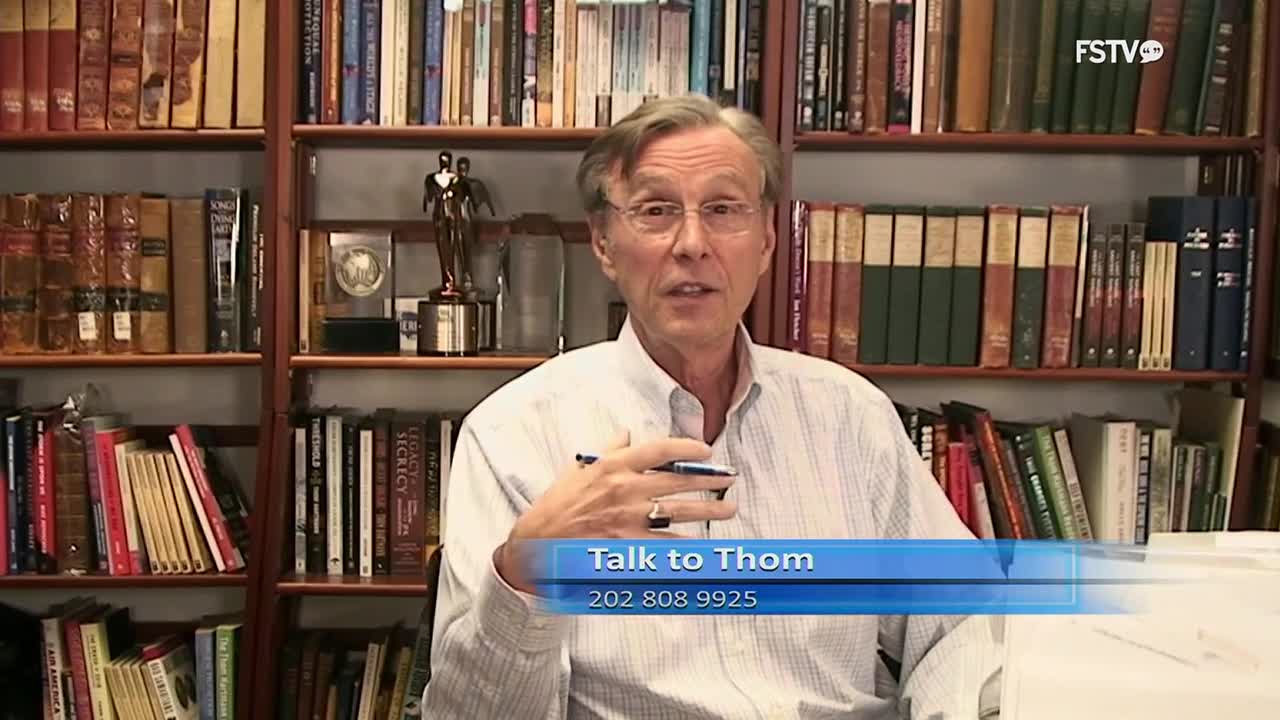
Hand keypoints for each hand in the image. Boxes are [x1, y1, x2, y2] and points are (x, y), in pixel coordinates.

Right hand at [495, 431, 737, 593]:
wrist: (539, 542)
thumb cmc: (557, 506)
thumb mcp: (579, 469)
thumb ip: (607, 451)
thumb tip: (626, 433)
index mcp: (614, 466)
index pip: (659, 450)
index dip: (687, 447)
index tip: (705, 449)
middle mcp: (625, 489)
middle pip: (678, 479)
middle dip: (709, 478)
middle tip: (729, 478)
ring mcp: (629, 518)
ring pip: (680, 511)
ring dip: (708, 510)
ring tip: (728, 508)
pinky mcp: (629, 544)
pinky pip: (666, 543)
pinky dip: (687, 543)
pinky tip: (703, 543)